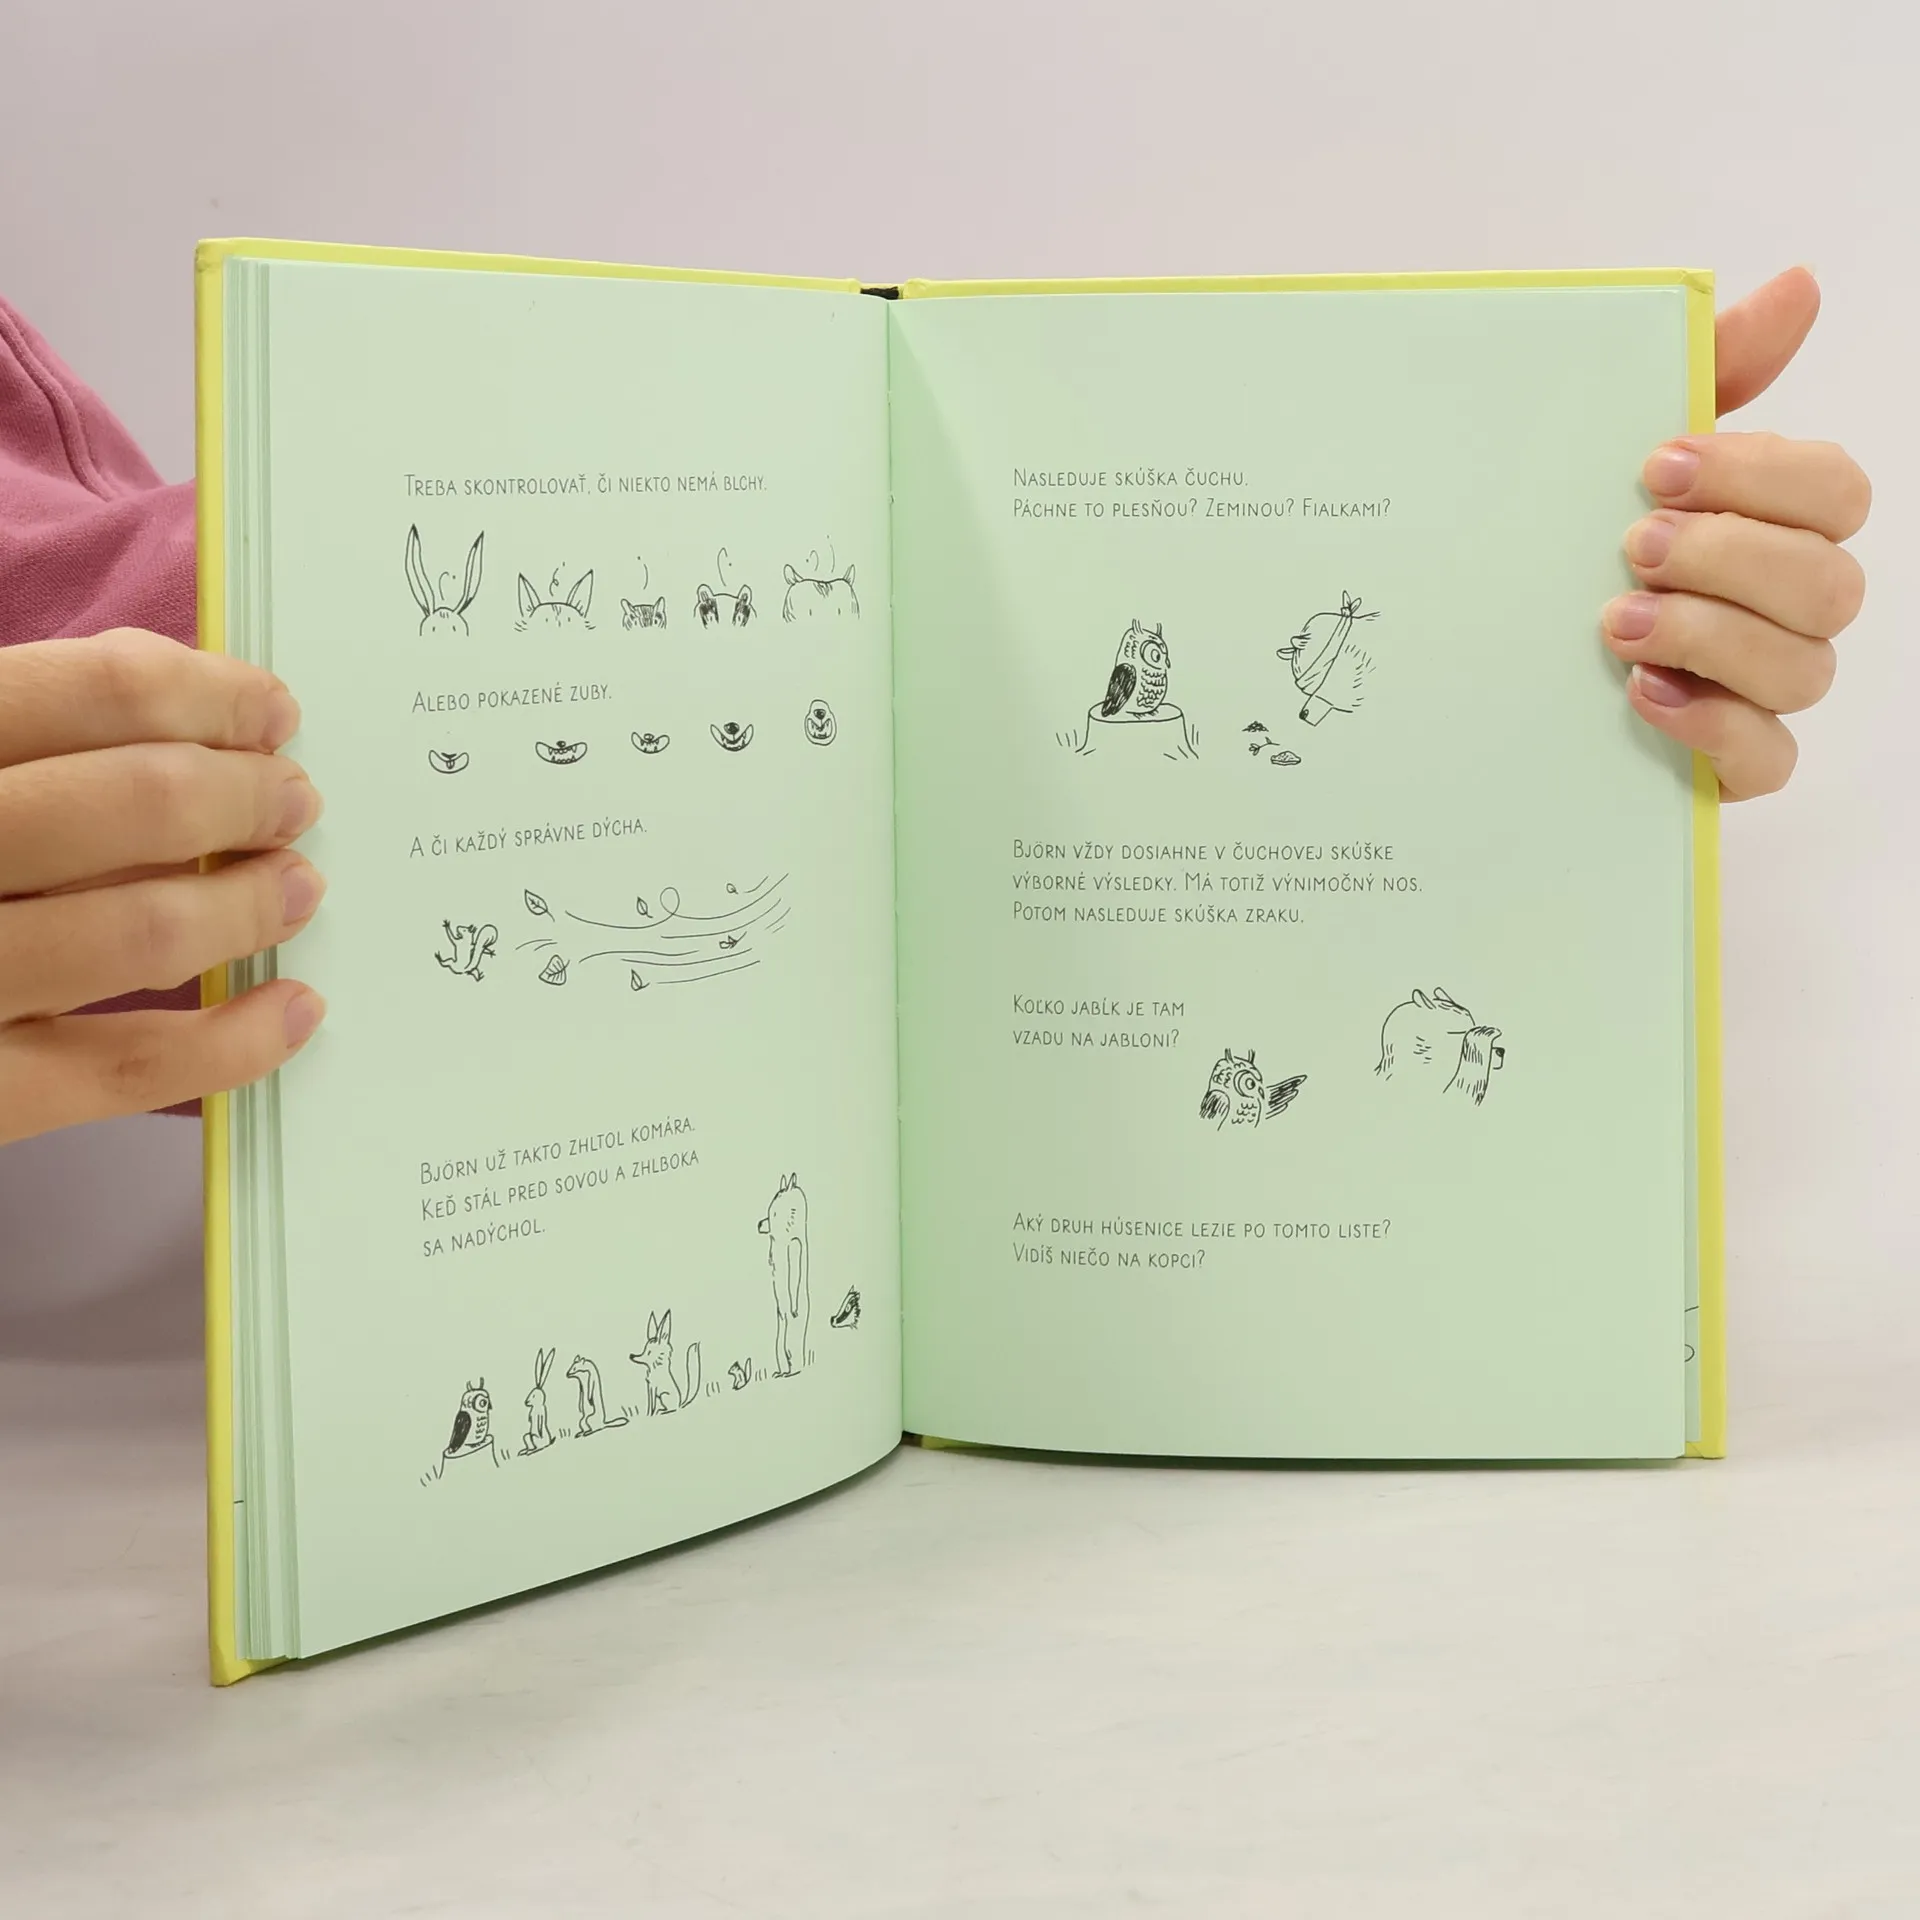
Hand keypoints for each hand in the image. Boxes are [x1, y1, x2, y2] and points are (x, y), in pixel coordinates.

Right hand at [0, 629, 325, 1144]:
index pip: (79, 694)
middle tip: (293, 798)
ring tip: (299, 887)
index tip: (270, 709)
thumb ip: (13, 733)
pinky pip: (128, 1067)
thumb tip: (171, 717)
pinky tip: (293, 1009)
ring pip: (138, 930)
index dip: (201, 694)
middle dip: (240, 798)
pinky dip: (233, 1041)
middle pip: (129, 806)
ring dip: (246, 904)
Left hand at [1604, 266, 1869, 797]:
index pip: (1835, 492)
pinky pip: (1767, 756)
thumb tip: (1799, 286)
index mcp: (1779, 525)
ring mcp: (1765, 688)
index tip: (1658, 466)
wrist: (1494, 661)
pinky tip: (1642, 696)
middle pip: (1829, 583)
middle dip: (1730, 558)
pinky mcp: (1731, 763)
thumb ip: (1712, 375)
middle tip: (1634, 547)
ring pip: (1804, 668)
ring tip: (1616, 625)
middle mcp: (1790, 608)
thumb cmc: (1584, 548)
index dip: (1762, 476)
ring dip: (1710, 636)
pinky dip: (1710, 725)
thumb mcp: (1622, 457)